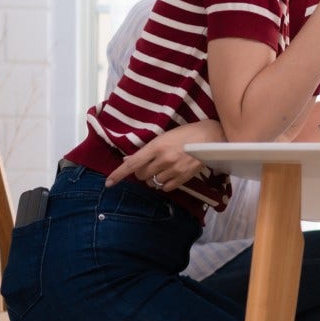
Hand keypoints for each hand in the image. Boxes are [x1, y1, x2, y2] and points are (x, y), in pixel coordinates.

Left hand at [106, 121, 221, 191]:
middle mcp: (163, 160)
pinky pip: (165, 188)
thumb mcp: (164, 137)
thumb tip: (131, 161)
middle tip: (149, 166)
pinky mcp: (184, 178)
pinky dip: (163, 184)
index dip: (118, 174)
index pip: (132, 164)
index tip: (108, 183)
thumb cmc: (186, 133)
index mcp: (156, 146)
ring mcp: (174, 170)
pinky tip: (169, 175)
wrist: (210, 137)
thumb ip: (148, 150)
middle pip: (141, 176)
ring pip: (153, 183)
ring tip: (162, 169)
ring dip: (153, 178)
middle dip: (141, 173)